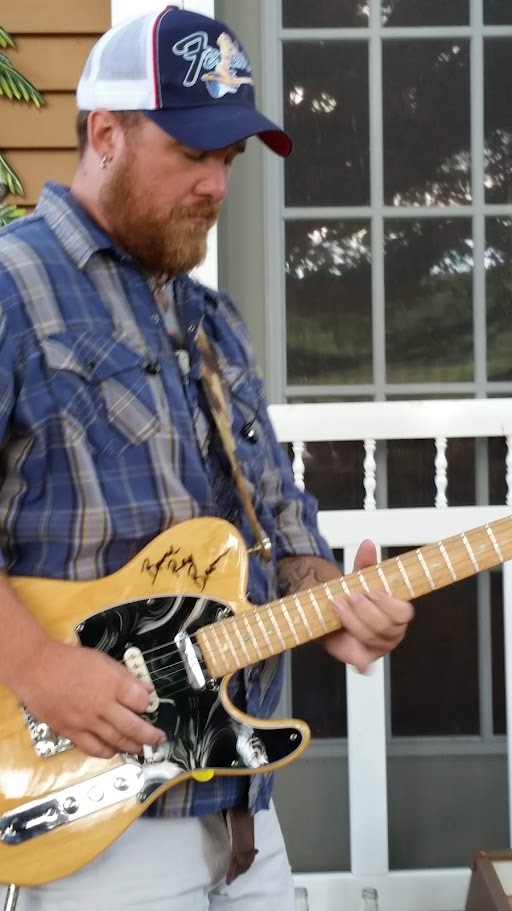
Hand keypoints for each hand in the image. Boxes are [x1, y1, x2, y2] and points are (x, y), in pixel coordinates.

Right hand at [13, 638, 165, 758]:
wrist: (37, 668)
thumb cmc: (69, 661)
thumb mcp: (103, 660)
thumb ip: (125, 676)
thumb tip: (144, 689)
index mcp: (112, 683)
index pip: (141, 700)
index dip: (148, 704)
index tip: (150, 705)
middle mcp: (102, 705)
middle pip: (133, 725)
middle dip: (150, 735)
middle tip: (158, 738)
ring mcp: (87, 721)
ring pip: (116, 740)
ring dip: (133, 746)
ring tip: (142, 749)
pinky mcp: (72, 731)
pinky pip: (94, 748)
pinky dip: (108, 752)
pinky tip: (115, 750)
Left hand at [323, 539, 413, 672]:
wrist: (333, 612)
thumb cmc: (353, 596)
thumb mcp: (358, 577)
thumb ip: (364, 563)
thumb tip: (367, 545)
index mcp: (397, 612)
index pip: (403, 612)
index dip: (387, 603)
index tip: (371, 591)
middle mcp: (392, 632)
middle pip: (386, 627)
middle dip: (366, 611)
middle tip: (350, 596)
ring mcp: (377, 647)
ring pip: (371, 638)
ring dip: (353, 620)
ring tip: (338, 605)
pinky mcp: (361, 658)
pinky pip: (364, 663)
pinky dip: (360, 660)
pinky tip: (349, 647)